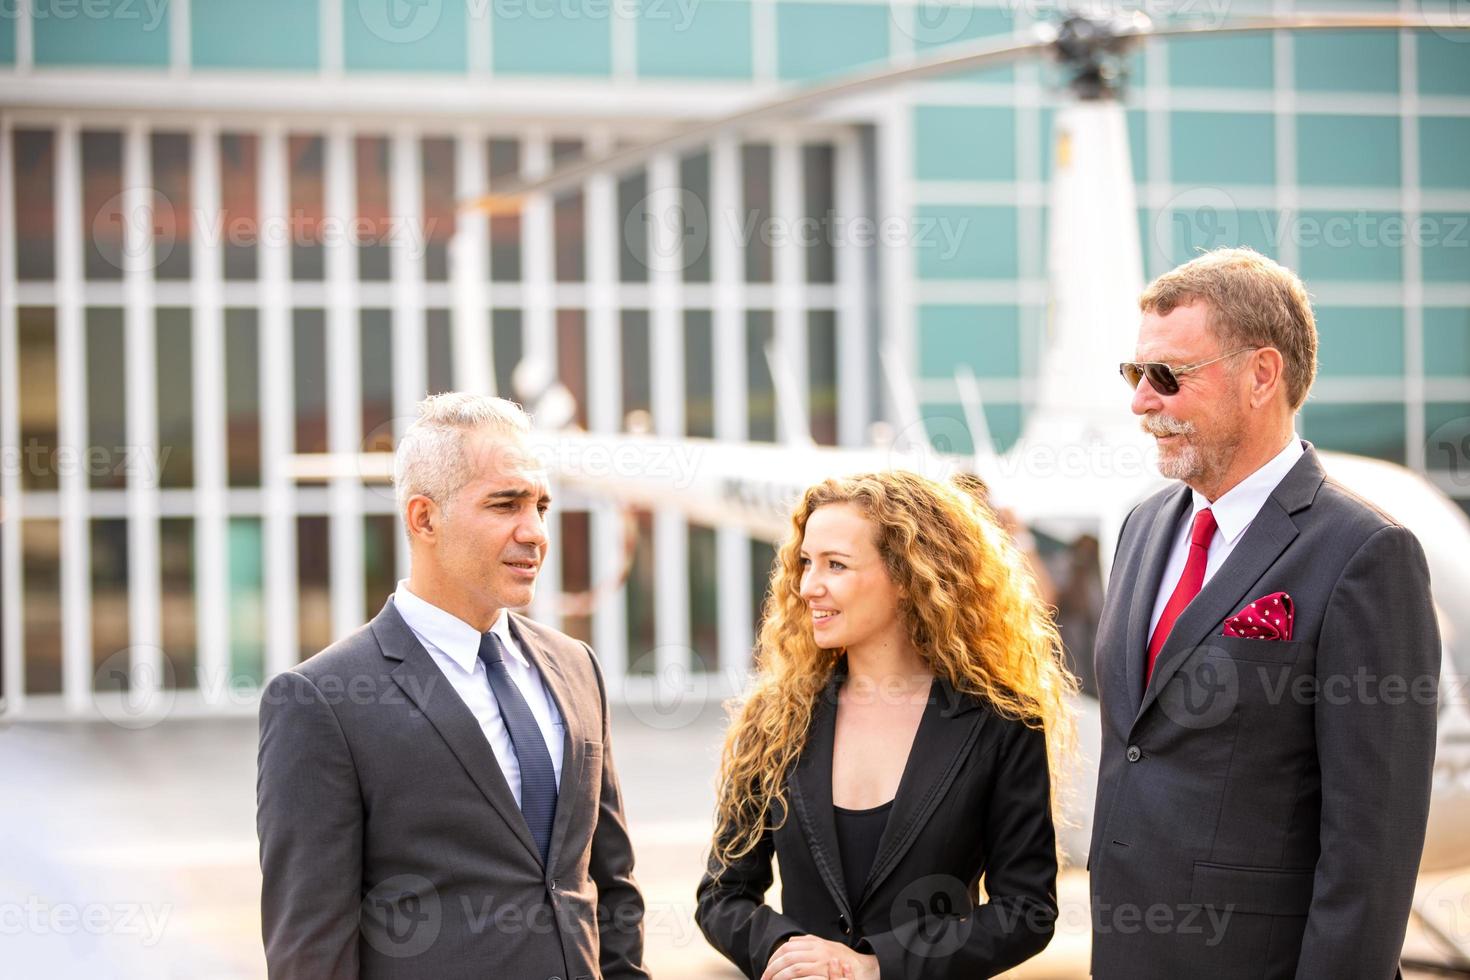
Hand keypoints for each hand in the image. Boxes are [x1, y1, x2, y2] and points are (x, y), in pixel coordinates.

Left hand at [760, 934, 879, 979]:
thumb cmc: (846, 960)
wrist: (865, 969)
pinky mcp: (823, 974)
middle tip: (764, 978)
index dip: (774, 957)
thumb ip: (811, 942)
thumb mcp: (828, 946)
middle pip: (787, 956)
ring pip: (792, 968)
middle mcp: (817, 950)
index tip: (767, 968)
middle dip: (772, 968)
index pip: (787, 947)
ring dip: (778, 976)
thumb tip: (792, 941)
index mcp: (815, 943)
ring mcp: (820, 962)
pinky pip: (801, 976)